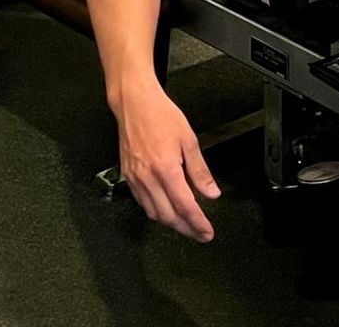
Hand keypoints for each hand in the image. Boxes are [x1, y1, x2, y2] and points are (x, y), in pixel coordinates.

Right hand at [113, 82, 219, 240]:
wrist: (134, 104)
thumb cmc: (161, 116)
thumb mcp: (189, 140)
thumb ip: (200, 171)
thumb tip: (211, 192)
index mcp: (166, 169)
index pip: (185, 206)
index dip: (197, 223)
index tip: (207, 232)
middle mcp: (148, 178)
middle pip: (168, 216)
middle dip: (186, 229)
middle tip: (200, 233)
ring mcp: (135, 179)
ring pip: (153, 213)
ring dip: (171, 223)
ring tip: (186, 224)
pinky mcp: (128, 176)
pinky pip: (142, 202)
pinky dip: (156, 211)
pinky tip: (166, 210)